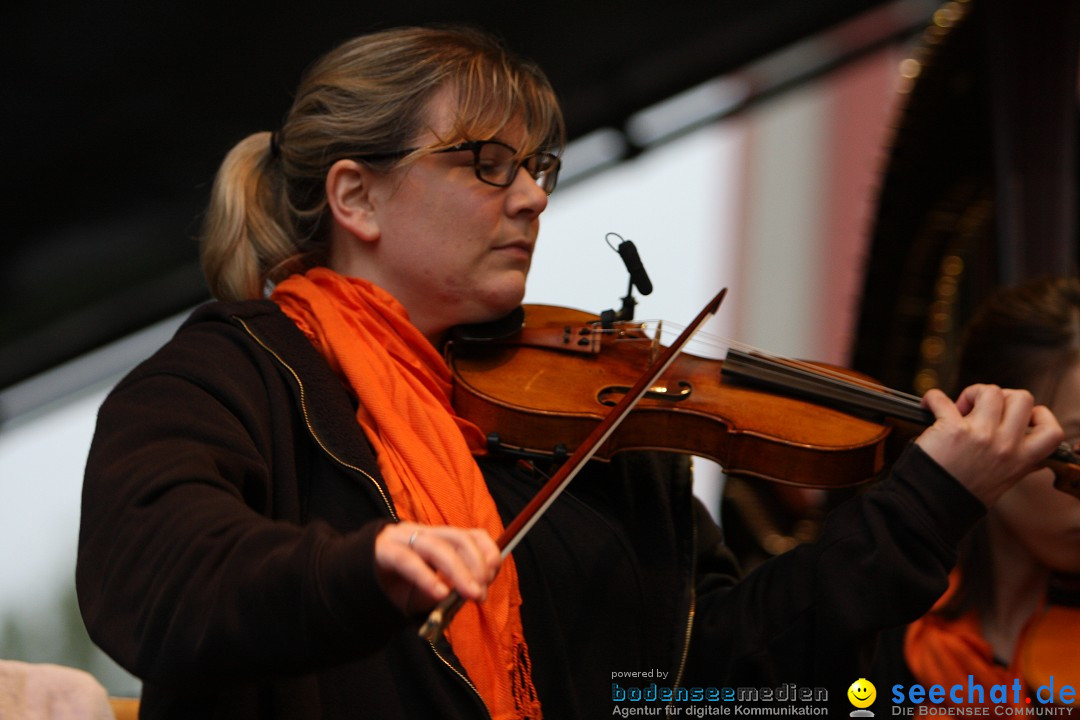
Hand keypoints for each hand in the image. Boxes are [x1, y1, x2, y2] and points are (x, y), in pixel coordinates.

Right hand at [373, 522, 500, 615]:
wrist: (354, 586)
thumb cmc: (398, 588)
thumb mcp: (432, 589)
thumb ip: (453, 588)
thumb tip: (478, 591)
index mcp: (439, 538)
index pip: (471, 534)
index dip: (487, 551)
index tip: (493, 574)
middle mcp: (423, 533)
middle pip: (458, 539)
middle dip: (476, 564)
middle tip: (481, 591)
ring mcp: (402, 539)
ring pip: (436, 547)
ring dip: (458, 571)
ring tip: (470, 594)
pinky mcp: (383, 551)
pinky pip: (407, 561)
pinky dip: (426, 577)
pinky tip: (439, 593)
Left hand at [915, 384, 1063, 505]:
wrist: (931, 508)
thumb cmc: (961, 494)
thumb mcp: (1003, 483)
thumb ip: (1018, 466)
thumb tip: (1034, 459)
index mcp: (1020, 460)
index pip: (1052, 432)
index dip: (1039, 415)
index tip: (1022, 414)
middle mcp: (1005, 446)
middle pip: (1022, 398)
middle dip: (1002, 396)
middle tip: (982, 410)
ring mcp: (981, 436)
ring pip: (990, 391)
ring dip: (973, 393)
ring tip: (958, 407)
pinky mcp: (952, 430)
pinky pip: (941, 399)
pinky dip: (932, 398)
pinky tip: (928, 405)